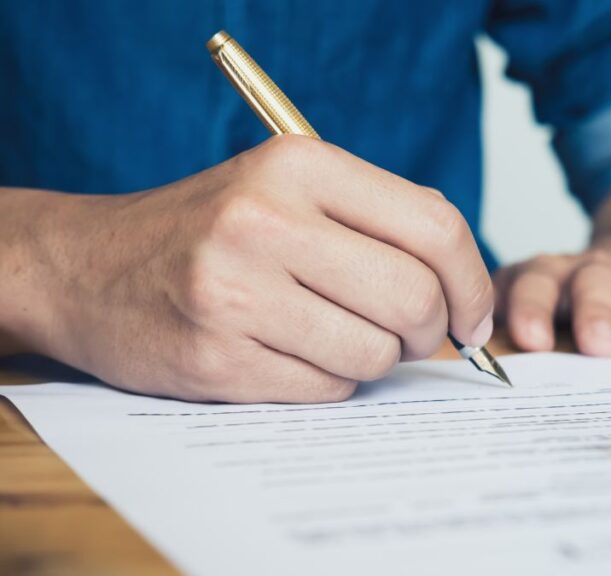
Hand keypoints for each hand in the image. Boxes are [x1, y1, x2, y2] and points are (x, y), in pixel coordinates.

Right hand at [31, 136, 493, 402]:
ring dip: (373, 358)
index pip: (435, 227)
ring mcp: (236, 293)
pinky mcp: (216, 358)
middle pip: (413, 298)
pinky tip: (291, 355)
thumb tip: (468, 292)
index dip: (472, 284)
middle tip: (409, 335)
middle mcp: (266, 221)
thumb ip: (381, 220)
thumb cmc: (213, 229)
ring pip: (374, 353)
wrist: (91, 268)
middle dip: (428, 331)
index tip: (472, 317)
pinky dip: (328, 381)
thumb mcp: (291, 188)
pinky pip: (326, 390)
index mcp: (299, 165)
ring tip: (334, 337)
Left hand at [495, 250, 610, 355]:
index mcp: (544, 278)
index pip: (532, 281)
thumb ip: (506, 349)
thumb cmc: (563, 317)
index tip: (533, 342)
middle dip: (596, 311)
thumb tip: (472, 391)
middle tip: (600, 348)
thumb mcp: (530, 326)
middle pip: (592, 277)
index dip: (531, 307)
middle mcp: (590, 270)